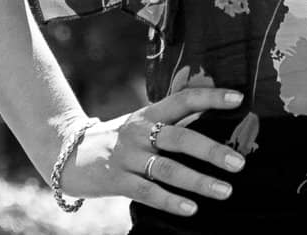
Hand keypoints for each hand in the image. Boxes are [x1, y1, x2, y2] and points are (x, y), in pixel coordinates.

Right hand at [58, 87, 247, 216]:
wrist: (67, 153)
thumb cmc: (116, 139)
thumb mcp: (140, 124)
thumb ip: (170, 121)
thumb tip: (212, 113)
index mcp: (148, 114)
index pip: (183, 99)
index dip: (210, 97)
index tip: (238, 99)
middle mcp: (139, 132)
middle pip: (179, 138)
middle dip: (211, 150)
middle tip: (239, 163)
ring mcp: (127, 157)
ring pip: (167, 169)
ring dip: (198, 180)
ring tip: (225, 191)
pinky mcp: (116, 180)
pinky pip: (147, 192)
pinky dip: (170, 201)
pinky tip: (191, 209)